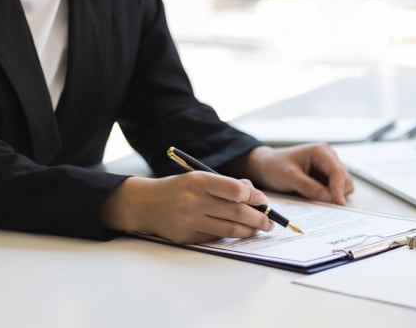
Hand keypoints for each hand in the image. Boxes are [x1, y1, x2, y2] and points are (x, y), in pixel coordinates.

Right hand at [101, 172, 273, 243]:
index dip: (254, 197)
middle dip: (259, 218)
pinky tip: (238, 232)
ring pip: (229, 229)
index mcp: (199, 181)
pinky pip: (216, 237)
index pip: (235, 190)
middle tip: (270, 222)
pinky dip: (230, 235)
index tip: (263, 201)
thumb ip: (228, 184)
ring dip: (250, 231)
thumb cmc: (180, 189)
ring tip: (260, 229)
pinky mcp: (187, 237)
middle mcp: (193, 201)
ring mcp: (189, 221)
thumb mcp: (200, 177)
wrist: (146, 204)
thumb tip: (256, 195)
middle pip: (236, 213)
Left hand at [240, 144, 353, 204]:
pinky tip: (316, 197)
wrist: (265, 166)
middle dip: (337, 192)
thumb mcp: (289, 177)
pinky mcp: (326, 177)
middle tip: (323, 204)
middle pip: (345, 179)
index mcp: (321, 152)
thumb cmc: (274, 166)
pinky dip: (330, 196)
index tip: (338, 203)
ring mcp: (328, 168)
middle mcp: (329, 158)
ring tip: (315, 198)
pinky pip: (335, 189)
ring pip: (343, 185)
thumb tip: (328, 197)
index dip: (339, 188)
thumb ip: (309, 187)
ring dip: (334, 195)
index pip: (337, 171)